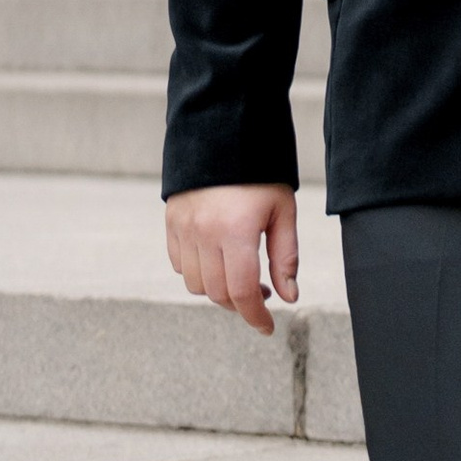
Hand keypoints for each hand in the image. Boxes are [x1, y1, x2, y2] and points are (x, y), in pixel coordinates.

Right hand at [165, 183, 299, 335]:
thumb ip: (286, 257)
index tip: (267, 327)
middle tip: (262, 294)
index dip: (256, 316)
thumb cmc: (261, 172)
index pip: (243, 292)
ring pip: (194, 284)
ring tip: (240, 274)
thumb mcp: (283, 211)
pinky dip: (197, 272)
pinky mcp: (171, 223)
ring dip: (218, 290)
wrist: (223, 133)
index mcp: (236, 231)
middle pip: (218, 293)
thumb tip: (288, 296)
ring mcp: (183, 229)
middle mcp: (204, 234)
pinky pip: (178, 265)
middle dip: (240, 304)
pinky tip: (217, 259)